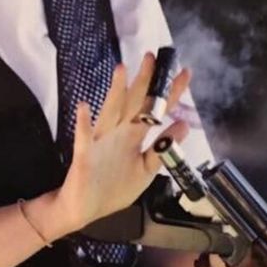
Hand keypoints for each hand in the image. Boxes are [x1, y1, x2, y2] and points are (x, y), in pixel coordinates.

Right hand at [55, 52, 191, 231]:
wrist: (82, 209)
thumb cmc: (112, 188)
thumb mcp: (145, 172)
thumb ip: (161, 149)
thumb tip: (182, 125)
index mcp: (133, 136)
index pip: (155, 109)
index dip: (170, 92)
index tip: (184, 72)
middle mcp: (118, 132)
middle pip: (133, 102)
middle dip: (144, 80)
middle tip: (153, 57)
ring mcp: (100, 141)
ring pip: (109, 112)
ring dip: (115, 92)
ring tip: (121, 70)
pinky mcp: (84, 155)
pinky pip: (84, 138)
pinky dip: (84, 124)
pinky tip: (84, 107)